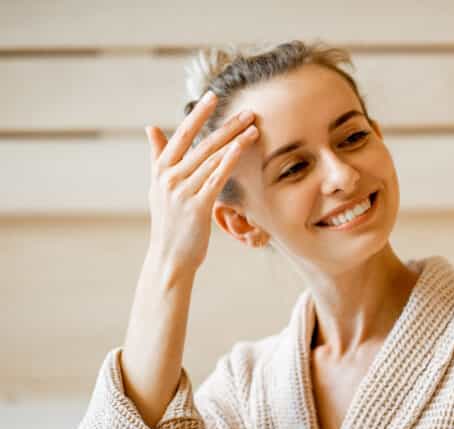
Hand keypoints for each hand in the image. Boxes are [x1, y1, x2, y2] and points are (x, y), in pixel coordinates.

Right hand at [144, 91, 258, 275]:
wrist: (169, 258)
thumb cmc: (170, 223)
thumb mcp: (158, 188)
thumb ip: (158, 156)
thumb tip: (151, 127)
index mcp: (160, 170)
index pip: (180, 135)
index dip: (197, 115)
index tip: (212, 96)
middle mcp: (168, 177)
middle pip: (201, 144)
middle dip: (225, 125)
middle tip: (247, 110)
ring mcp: (181, 191)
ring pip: (211, 158)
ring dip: (234, 140)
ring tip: (253, 126)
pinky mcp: (196, 206)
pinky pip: (216, 177)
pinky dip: (229, 160)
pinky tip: (242, 148)